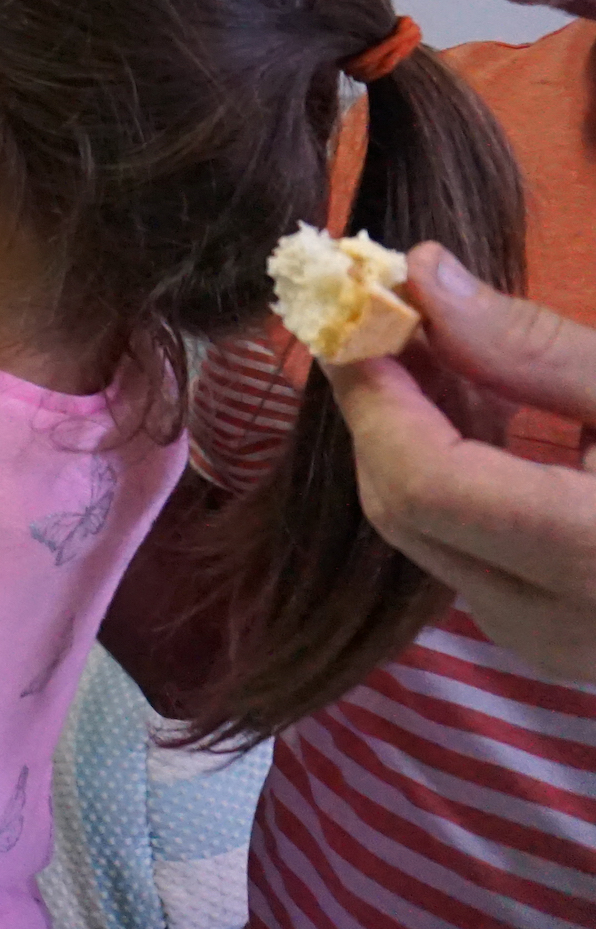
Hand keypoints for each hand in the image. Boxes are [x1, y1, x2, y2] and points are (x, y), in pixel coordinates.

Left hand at [321, 241, 595, 682]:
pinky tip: (483, 422)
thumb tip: (424, 276)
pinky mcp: (560, 652)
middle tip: (390, 320)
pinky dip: (453, 489)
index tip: (356, 312)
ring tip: (440, 356)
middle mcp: (560, 626)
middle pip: (405, 512)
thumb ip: (536, 347)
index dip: (373, 395)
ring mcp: (557, 653)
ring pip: (426, 541)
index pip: (422, 481)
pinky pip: (467, 563)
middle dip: (381, 413)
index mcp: (593, 556)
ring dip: (411, 446)